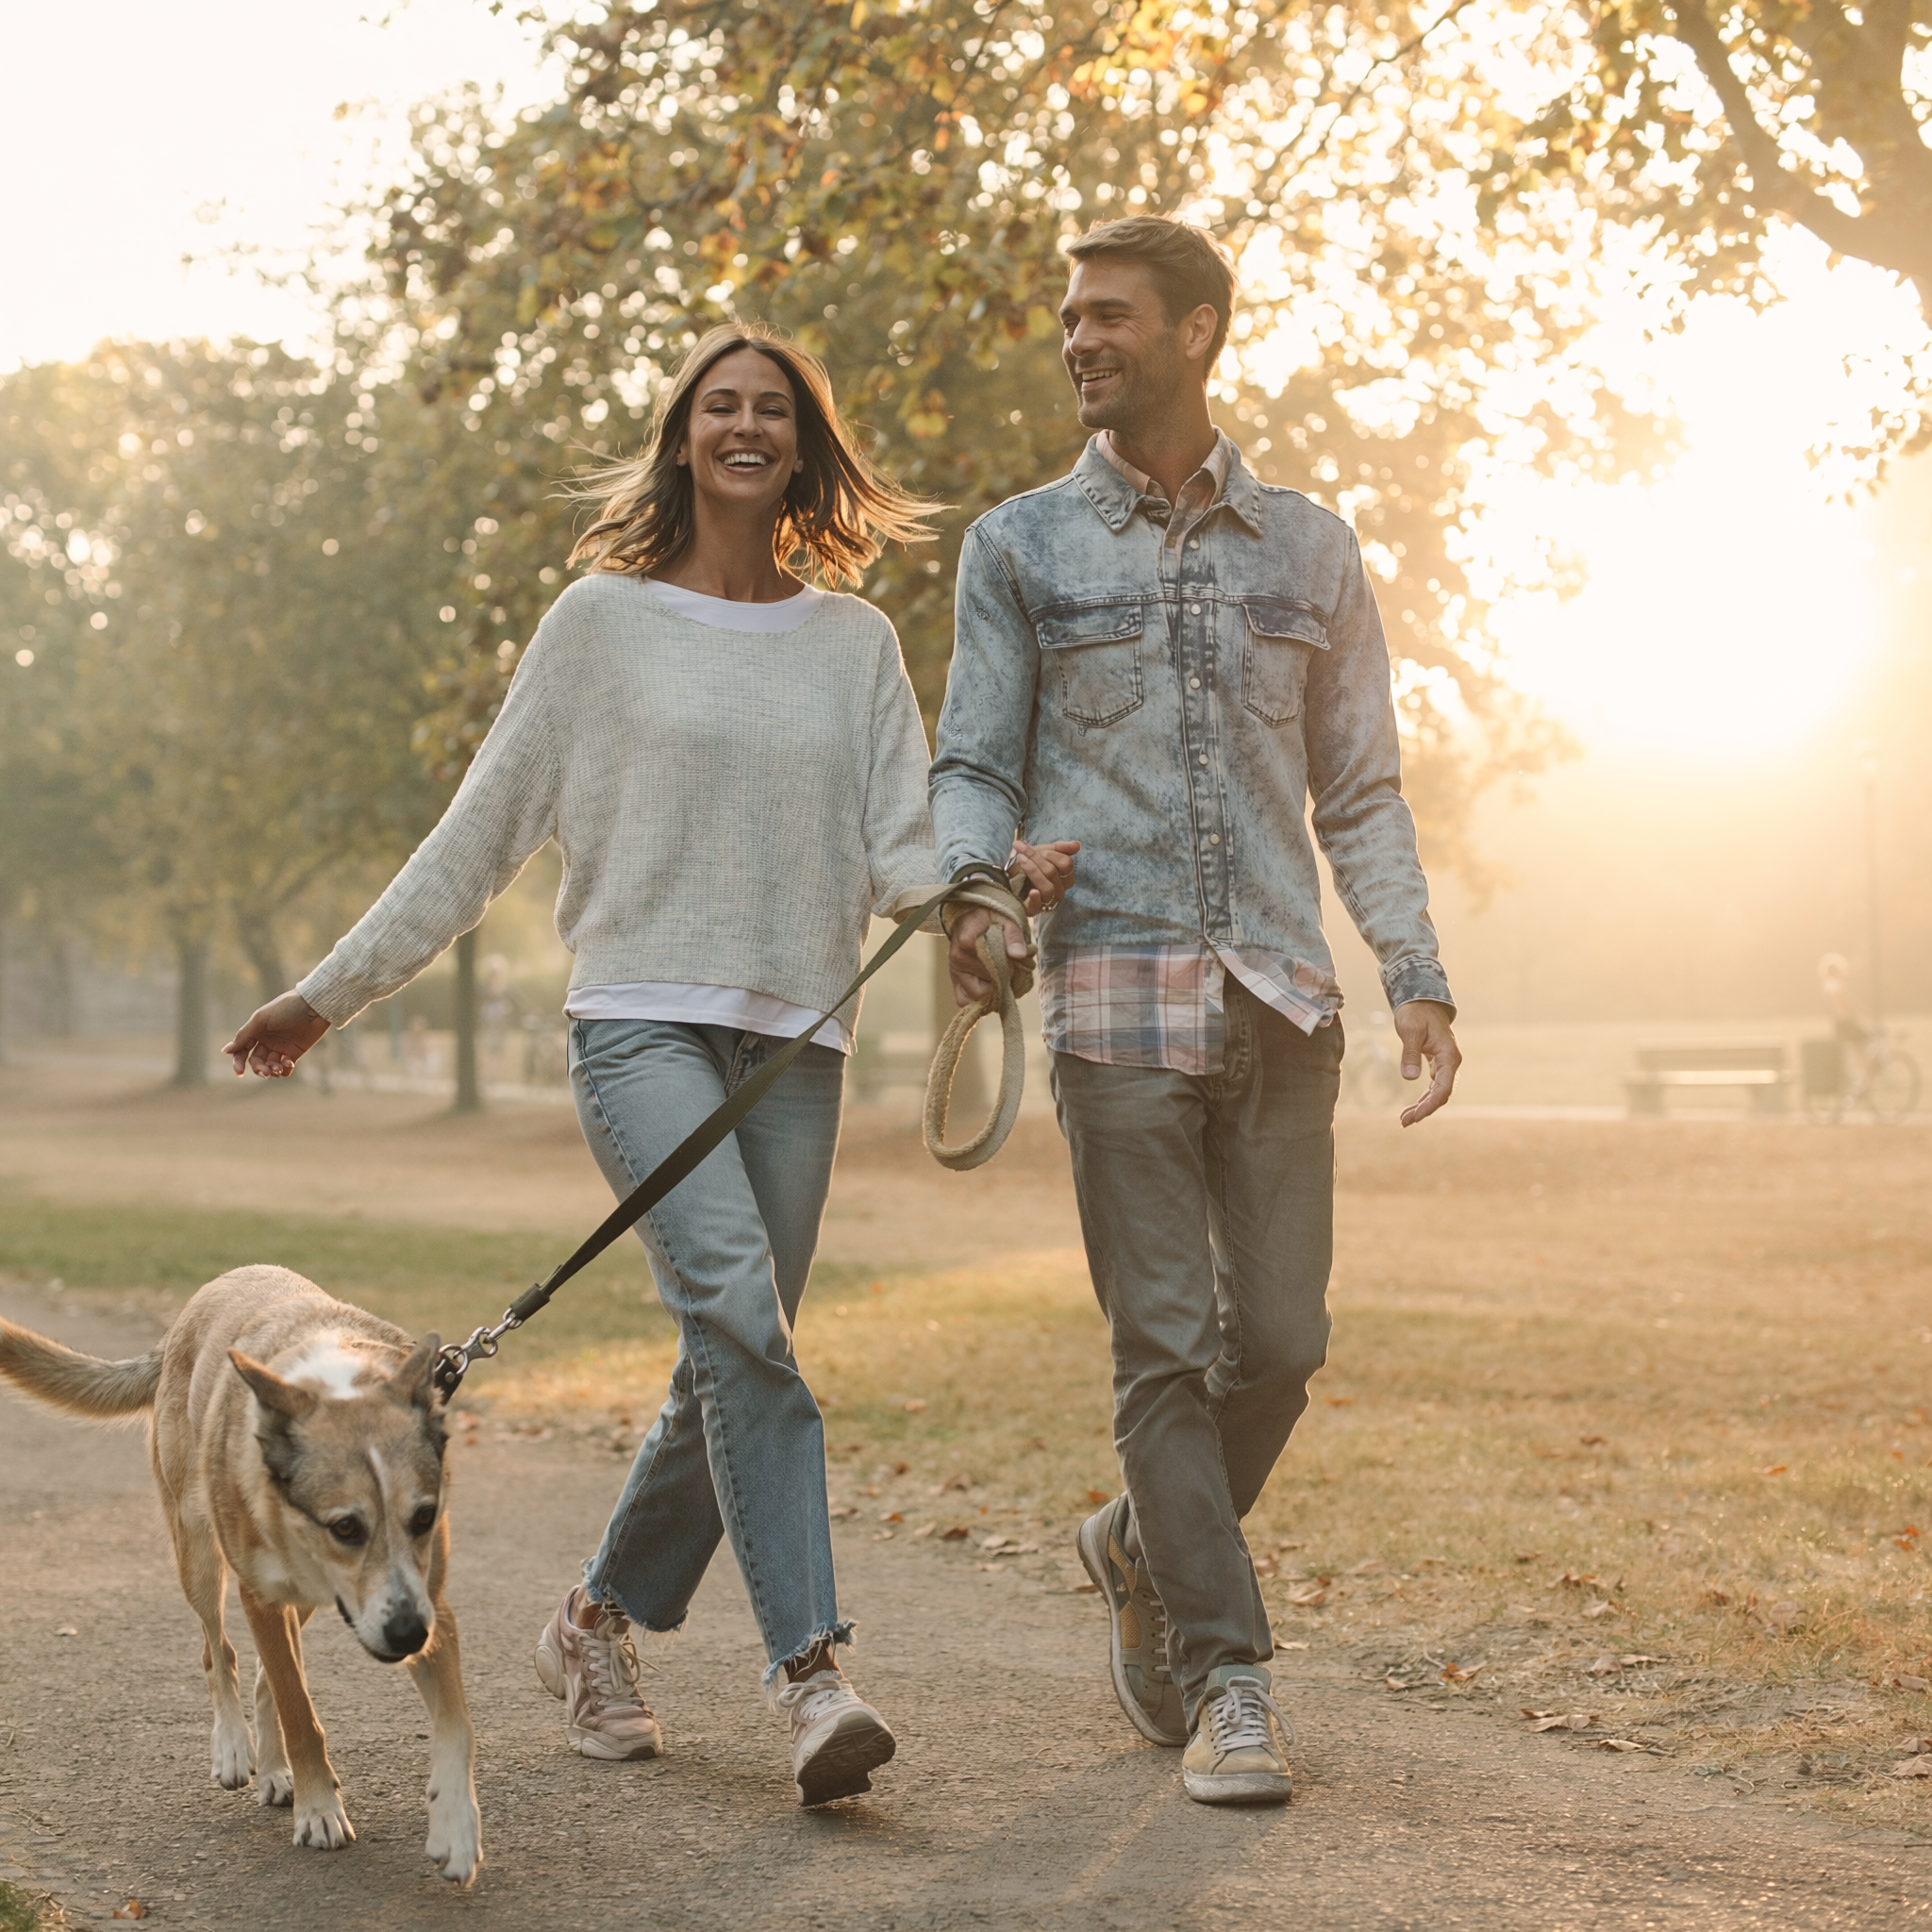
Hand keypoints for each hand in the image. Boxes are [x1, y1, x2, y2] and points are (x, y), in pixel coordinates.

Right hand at [222, 991, 329, 1078]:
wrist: (313, 1006)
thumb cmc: (285, 1008)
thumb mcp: (260, 1019)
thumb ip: (244, 1035)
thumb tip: (225, 1051)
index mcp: (256, 1031)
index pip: (242, 1050)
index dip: (238, 1062)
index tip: (239, 1073)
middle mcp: (267, 1041)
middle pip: (256, 1061)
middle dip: (259, 1069)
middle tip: (266, 1072)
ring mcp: (281, 1047)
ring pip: (270, 1066)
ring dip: (272, 1070)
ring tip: (279, 1067)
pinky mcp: (295, 1052)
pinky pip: (285, 1068)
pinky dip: (285, 1070)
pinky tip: (289, 1063)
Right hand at [946, 907, 1031, 1007]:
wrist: (970, 914)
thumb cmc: (990, 916)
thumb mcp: (1005, 918)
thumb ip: (1014, 936)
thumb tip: (1019, 955)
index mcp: (969, 942)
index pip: (995, 969)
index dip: (1012, 970)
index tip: (1022, 963)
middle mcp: (957, 959)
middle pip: (988, 985)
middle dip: (1005, 981)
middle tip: (1016, 971)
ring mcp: (954, 970)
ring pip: (977, 997)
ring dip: (993, 992)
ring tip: (1004, 978)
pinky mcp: (954, 979)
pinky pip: (963, 1000)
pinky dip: (978, 999)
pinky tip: (991, 987)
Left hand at [1008, 838, 1079, 915]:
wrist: (1011, 878)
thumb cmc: (1032, 864)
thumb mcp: (1044, 852)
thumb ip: (1060, 848)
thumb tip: (1077, 844)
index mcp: (1066, 877)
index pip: (1066, 864)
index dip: (1051, 854)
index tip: (1037, 848)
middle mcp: (1060, 890)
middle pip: (1052, 872)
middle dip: (1035, 857)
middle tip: (1021, 850)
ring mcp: (1048, 901)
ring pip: (1047, 887)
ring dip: (1032, 870)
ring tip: (1020, 859)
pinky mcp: (1033, 909)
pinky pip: (1037, 905)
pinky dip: (1035, 898)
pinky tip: (1032, 892)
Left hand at [1393, 1000, 1459, 1126]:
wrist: (1422, 1001)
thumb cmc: (1416, 1013)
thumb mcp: (1410, 1030)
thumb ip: (1410, 1054)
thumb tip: (1409, 1078)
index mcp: (1448, 1056)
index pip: (1443, 1088)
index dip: (1430, 1105)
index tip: (1414, 1117)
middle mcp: (1450, 1062)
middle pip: (1441, 1094)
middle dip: (1424, 1110)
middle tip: (1404, 1122)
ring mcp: (1445, 1064)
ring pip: (1437, 1092)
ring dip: (1423, 1106)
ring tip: (1404, 1119)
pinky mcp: (1437, 1064)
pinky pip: (1433, 1086)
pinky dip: (1423, 1098)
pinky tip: (1413, 1107)